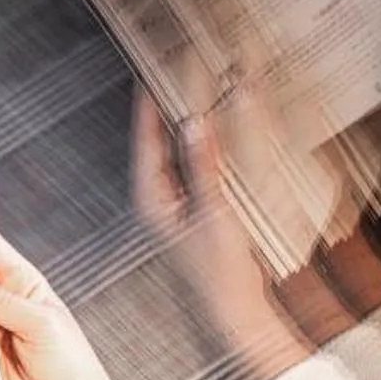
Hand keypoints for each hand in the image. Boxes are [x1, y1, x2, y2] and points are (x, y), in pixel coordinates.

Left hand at [130, 93, 315, 379]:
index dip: (150, 101)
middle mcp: (158, 200)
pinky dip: (205, 148)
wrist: (234, 311)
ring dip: (189, 126)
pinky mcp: (194, 213)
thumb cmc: (219, 272)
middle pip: (160, 142)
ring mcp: (176, 207)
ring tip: (199, 91)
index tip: (155, 68)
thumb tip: (194, 122)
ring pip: (179, 153)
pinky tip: (219, 132)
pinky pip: (196, 168)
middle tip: (179, 70)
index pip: (146, 138)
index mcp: (151, 198)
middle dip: (170, 107)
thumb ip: (204, 165)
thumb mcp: (214, 212)